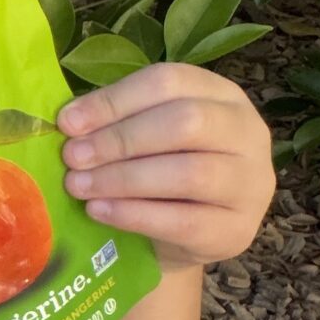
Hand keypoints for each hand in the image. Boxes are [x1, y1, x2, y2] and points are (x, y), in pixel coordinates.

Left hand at [59, 62, 274, 271]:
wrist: (185, 237)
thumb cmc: (160, 172)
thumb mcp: (145, 136)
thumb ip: (117, 121)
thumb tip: (70, 122)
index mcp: (222, 97)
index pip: (170, 83)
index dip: (114, 100)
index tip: (68, 122)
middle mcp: (248, 134)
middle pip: (186, 122)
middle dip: (120, 139)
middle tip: (72, 156)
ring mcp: (250, 184)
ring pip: (190, 173)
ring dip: (123, 178)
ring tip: (78, 185)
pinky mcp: (237, 230)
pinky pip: (184, 221)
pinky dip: (134, 215)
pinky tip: (98, 210)